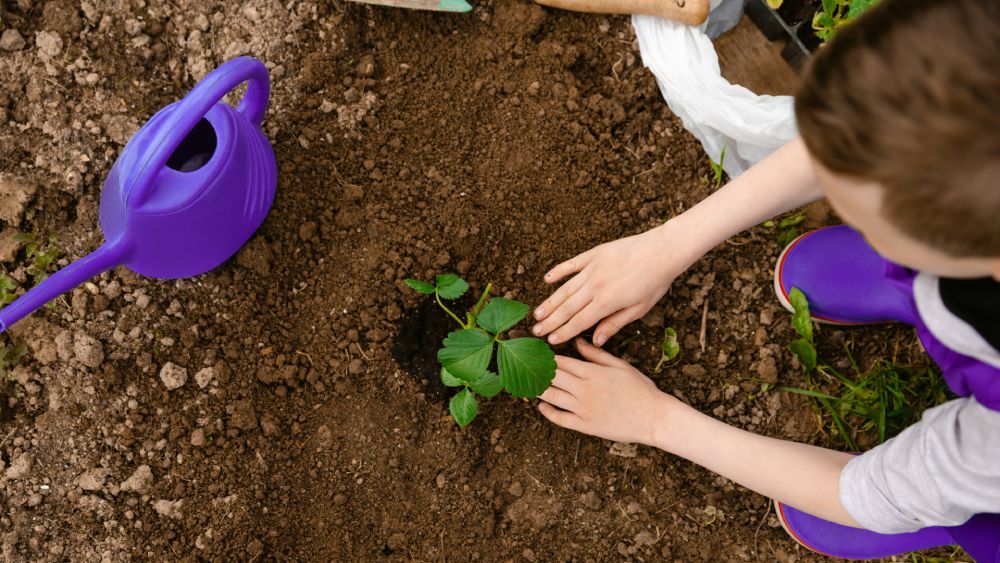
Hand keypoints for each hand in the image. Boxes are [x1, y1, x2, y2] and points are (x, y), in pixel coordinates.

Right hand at [532, 221, 695, 345]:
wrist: (662, 250)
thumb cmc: (654, 282)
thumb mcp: (639, 309)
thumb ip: (614, 324)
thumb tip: (595, 340)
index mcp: (607, 302)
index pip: (579, 321)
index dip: (563, 332)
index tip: (550, 341)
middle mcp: (595, 285)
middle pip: (567, 307)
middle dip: (550, 321)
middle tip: (535, 331)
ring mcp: (592, 268)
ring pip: (565, 288)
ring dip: (550, 302)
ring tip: (537, 313)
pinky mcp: (594, 254)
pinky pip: (571, 264)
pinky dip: (558, 272)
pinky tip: (547, 279)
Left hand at [537, 339, 675, 446]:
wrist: (653, 417)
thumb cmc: (640, 389)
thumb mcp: (620, 366)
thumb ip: (596, 354)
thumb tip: (578, 341)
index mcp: (592, 372)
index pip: (560, 361)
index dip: (546, 357)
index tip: (535, 354)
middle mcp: (583, 389)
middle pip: (551, 376)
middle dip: (537, 371)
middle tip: (525, 367)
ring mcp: (582, 408)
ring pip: (551, 396)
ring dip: (537, 389)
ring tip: (527, 384)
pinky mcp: (584, 425)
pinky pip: (559, 418)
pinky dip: (547, 412)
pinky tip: (541, 406)